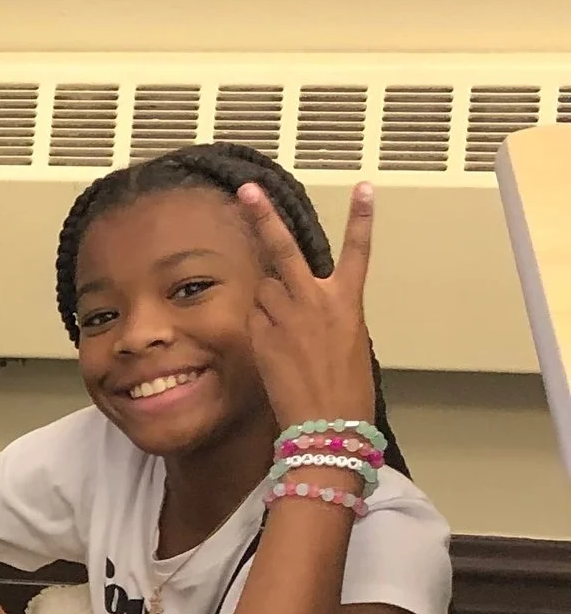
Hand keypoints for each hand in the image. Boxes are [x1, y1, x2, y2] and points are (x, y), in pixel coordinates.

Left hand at [242, 180, 377, 431]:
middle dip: (262, 217)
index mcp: (348, 302)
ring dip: (267, 301)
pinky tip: (273, 352)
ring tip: (285, 335)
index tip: (365, 188)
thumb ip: (326, 315)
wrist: (327, 425)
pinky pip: (254, 319)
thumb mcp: (349, 344)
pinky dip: (259, 327)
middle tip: (247, 190)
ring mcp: (284, 316)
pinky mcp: (260, 335)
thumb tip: (300, 304)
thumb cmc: (346, 393)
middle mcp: (315, 300)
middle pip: (282, 249)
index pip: (358, 251)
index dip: (362, 218)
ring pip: (264, 290)